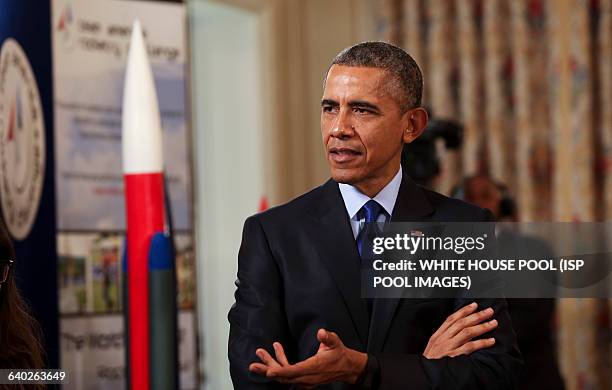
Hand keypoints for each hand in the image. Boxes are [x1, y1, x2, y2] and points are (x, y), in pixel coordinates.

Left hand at [249, 329, 366, 387]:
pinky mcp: (303, 378)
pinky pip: (288, 374)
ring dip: (270, 365)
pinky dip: (280, 364)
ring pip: (284, 375)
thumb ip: (328, 338)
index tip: (268, 371)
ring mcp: (305, 379)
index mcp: (314, 367)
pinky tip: (276, 352)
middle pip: (284, 376)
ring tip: (260, 353)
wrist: (347, 368)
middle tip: (253, 365)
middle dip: (267, 370)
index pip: (294, 371)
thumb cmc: (340, 354)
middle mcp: (307, 376)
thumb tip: (321, 332)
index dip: (280, 371)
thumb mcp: (336, 343)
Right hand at [423, 302, 496, 358]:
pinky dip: (482, 343)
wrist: (425, 372)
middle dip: (477, 315)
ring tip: (493, 323)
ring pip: (468, 332)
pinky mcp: (455, 356)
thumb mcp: (433, 346)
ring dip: (482, 326)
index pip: (452, 319)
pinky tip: (491, 340)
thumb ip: (443, 337)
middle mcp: (444, 338)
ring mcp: (450, 347)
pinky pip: (470, 347)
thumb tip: (455, 329)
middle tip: (489, 311)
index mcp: (438, 335)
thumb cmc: (431, 360)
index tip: (474, 305)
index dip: (464, 311)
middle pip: (462, 323)